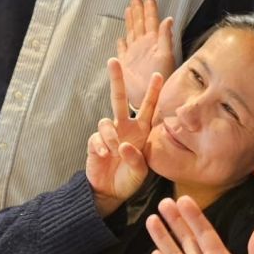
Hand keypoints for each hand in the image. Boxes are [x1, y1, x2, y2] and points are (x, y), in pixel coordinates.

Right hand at [86, 57, 162, 215]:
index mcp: (140, 131)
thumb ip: (136, 159)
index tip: (159, 75)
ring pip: (106, 122)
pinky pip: (96, 138)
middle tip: (113, 61)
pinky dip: (100, 146)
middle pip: (119, 99)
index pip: (147, 108)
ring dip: (110, 136)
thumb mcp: (140, 172)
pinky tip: (104, 155)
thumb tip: (123, 146)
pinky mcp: (94, 143)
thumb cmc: (129, 178)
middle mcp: (124, 128)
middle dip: (117, 80)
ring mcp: (108, 134)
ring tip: (113, 151)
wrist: (110, 192)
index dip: (152, 92)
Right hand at [117, 0, 175, 107]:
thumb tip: (169, 19)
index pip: (152, 22)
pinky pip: (123, 50)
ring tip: (129, 9)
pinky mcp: (125, 63)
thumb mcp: (166, 55)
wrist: (148, 96)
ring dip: (130, 21)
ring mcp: (134, 53)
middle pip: (140, 24)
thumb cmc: (161, 78)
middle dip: (138, 11)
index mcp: (153, 42)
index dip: (150, 10)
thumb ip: (165, 38)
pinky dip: (121, 43)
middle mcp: (143, 45)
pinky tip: (121, 38)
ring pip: (131, 32)